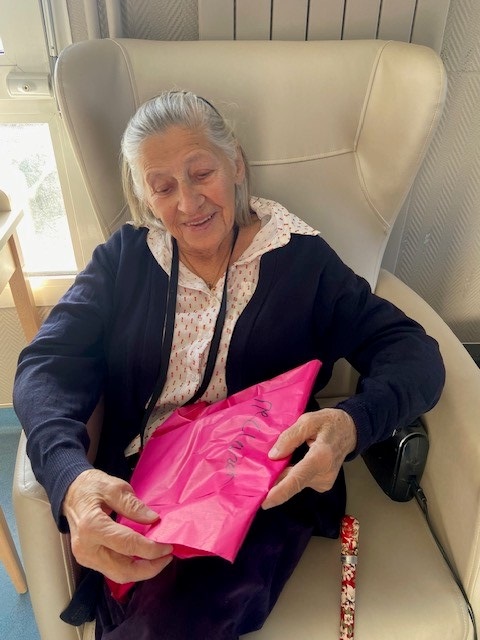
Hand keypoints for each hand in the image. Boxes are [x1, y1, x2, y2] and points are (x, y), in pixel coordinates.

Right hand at [63, 468, 172, 583]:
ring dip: (142, 571)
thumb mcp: (114, 488)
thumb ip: (133, 505)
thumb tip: (153, 520)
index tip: (168, 546)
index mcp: (92, 526)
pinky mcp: (88, 560)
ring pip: (118, 575)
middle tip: (167, 556)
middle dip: (149, 568)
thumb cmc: (91, 487)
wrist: (70, 493)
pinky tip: (143, 557)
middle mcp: (86, 548)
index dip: (151, 549)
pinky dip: (131, 566)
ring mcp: (85, 557)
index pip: (127, 545)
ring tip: (159, 558)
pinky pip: (113, 570)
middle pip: (123, 570)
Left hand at [262, 408, 356, 508]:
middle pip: (293, 483)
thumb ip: (290, 436)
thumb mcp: (308, 420)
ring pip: (295, 482)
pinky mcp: (322, 484)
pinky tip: (291, 463)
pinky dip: (291, 474)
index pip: (298, 478)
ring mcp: (325, 482)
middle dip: (274, 482)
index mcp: (321, 456)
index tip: (265, 502)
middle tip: (258, 476)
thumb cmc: (329, 423)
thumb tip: (274, 455)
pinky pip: (300, 481)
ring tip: (278, 461)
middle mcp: (324, 474)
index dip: (280, 492)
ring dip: (282, 475)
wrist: (350, 431)